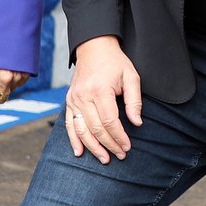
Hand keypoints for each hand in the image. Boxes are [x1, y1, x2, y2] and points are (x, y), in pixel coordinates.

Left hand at [0, 66, 25, 111]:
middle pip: (0, 100)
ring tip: (3, 72)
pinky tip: (10, 71)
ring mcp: (17, 77)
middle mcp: (5, 78)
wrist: (12, 35)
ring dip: (5, 87)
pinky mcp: (25, 75)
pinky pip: (18, 85)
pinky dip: (14, 81)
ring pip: (10, 92)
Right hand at [63, 35, 140, 162]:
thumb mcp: (131, 77)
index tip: (127, 147)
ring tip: (104, 159)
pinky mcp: (69, 101)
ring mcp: (74, 99)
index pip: (110, 121)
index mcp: (100, 90)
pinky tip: (80, 152)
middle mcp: (84, 96)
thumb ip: (134, 101)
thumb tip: (137, 123)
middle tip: (120, 156)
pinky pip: (69, 124)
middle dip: (109, 145)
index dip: (119, 137)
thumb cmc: (115, 62)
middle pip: (96, 129)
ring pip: (82, 130)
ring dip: (93, 147)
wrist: (93, 47)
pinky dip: (74, 139)